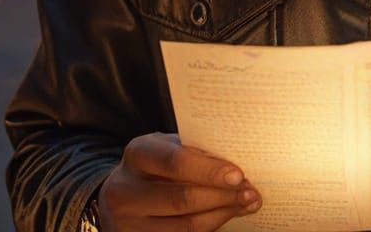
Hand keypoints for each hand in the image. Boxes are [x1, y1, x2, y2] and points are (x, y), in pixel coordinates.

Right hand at [99, 132, 261, 230]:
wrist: (120, 194)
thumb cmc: (156, 163)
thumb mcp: (168, 146)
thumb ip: (195, 152)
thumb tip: (238, 163)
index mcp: (137, 154)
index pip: (176, 162)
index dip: (209, 170)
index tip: (238, 175)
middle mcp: (125, 190)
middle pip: (182, 198)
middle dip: (222, 196)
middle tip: (250, 192)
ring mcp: (127, 223)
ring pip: (185, 226)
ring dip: (221, 215)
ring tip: (246, 203)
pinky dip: (210, 227)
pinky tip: (227, 216)